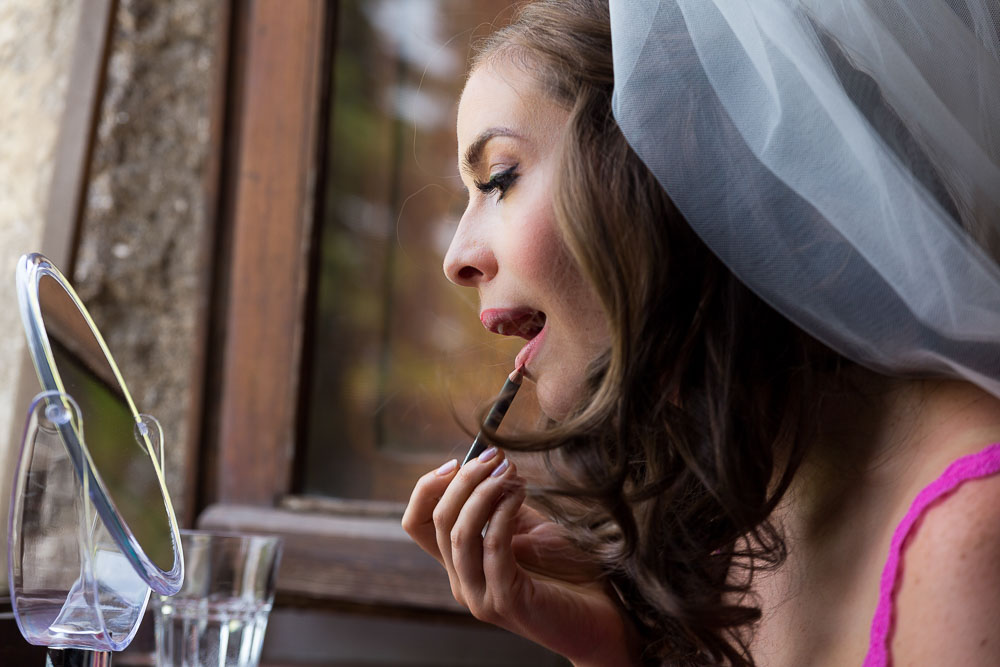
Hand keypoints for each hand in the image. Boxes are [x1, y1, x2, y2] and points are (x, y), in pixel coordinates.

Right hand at [402, 449, 640, 666]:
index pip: (417, 523)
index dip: (428, 487)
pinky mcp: (505, 600)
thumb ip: (503, 506)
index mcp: (461, 564)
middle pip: (437, 520)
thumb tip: (490, 465)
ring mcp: (479, 595)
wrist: (602, 618)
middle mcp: (461, 582)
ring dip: (482, 491)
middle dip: (464, 479)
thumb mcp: (528, 530)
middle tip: (494, 456)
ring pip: (458, 532)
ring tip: (508, 469)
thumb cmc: (568, 572)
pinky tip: (521, 492)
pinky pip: (493, 545)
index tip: (458, 461)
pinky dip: (504, 511)